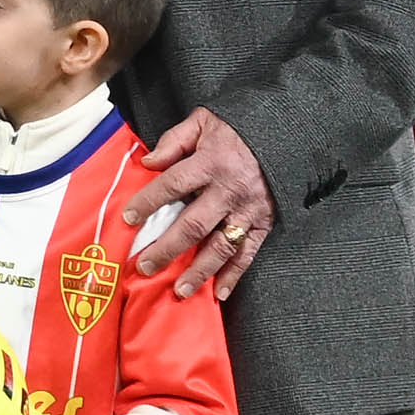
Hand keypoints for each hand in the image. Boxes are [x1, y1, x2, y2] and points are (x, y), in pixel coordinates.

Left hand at [122, 106, 274, 297]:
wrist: (286, 131)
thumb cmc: (238, 128)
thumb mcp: (203, 122)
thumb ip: (173, 141)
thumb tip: (147, 162)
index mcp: (210, 163)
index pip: (172, 185)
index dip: (148, 202)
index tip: (128, 219)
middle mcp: (228, 190)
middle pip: (193, 225)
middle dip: (167, 249)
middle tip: (145, 267)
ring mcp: (248, 210)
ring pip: (220, 246)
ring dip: (199, 271)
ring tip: (179, 290)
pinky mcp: (264, 222)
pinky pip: (248, 253)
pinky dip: (234, 275)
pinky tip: (219, 293)